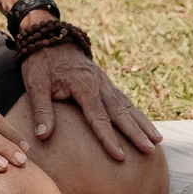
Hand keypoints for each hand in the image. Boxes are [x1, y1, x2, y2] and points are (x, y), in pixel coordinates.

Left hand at [19, 37, 162, 161]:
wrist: (50, 38)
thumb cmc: (41, 63)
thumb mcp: (35, 84)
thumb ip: (41, 110)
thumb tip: (42, 136)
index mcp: (83, 85)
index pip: (98, 116)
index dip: (108, 137)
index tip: (119, 156)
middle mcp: (99, 84)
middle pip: (120, 112)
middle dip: (136, 132)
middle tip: (149, 149)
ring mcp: (105, 83)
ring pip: (127, 106)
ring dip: (143, 124)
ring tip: (157, 140)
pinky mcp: (106, 84)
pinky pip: (124, 100)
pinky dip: (137, 114)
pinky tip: (146, 126)